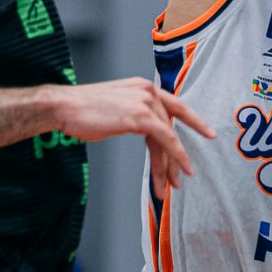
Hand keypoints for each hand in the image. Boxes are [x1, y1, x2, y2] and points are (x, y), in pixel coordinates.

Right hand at [54, 78, 214, 196]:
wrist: (63, 107)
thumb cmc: (81, 110)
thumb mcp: (114, 106)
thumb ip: (132, 113)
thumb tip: (144, 131)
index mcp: (141, 87)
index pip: (174, 105)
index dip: (193, 120)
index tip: (207, 132)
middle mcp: (147, 91)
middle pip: (170, 127)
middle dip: (176, 156)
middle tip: (181, 177)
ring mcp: (145, 102)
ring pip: (168, 138)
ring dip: (171, 164)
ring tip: (172, 185)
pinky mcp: (140, 117)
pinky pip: (166, 139)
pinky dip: (175, 156)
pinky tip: (179, 171)